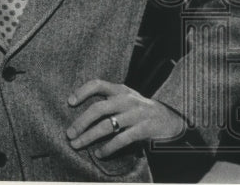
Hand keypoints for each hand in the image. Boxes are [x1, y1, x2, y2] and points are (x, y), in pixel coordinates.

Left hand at [65, 79, 186, 158]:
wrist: (170, 119)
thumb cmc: (140, 109)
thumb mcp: (126, 97)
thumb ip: (108, 99)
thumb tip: (80, 111)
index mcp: (120, 89)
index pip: (97, 84)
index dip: (82, 92)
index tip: (69, 102)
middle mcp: (126, 100)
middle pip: (98, 109)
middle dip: (81, 122)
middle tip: (69, 133)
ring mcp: (135, 114)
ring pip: (107, 126)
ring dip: (89, 137)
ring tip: (77, 144)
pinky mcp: (143, 129)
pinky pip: (121, 139)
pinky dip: (108, 148)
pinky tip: (99, 153)